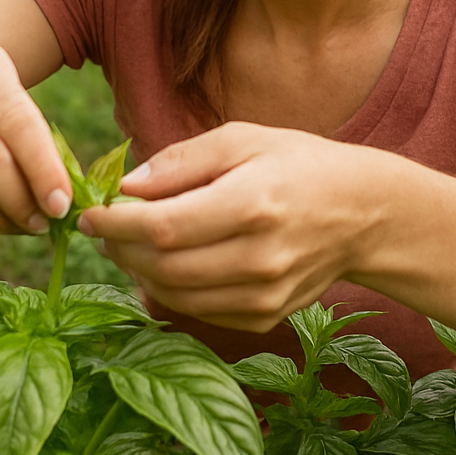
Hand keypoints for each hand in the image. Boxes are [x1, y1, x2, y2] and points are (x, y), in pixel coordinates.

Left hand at [82, 122, 389, 332]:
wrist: (364, 213)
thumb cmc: (299, 165)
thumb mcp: (245, 138)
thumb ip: (182, 160)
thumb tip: (127, 187)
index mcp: (252, 203)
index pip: (163, 226)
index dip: (116, 224)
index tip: (91, 212)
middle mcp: (259, 256)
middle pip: (162, 265)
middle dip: (120, 248)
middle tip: (104, 229)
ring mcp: (264, 293)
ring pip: (174, 295)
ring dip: (139, 272)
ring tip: (130, 245)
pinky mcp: (264, 316)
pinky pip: (197, 312)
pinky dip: (170, 291)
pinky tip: (166, 265)